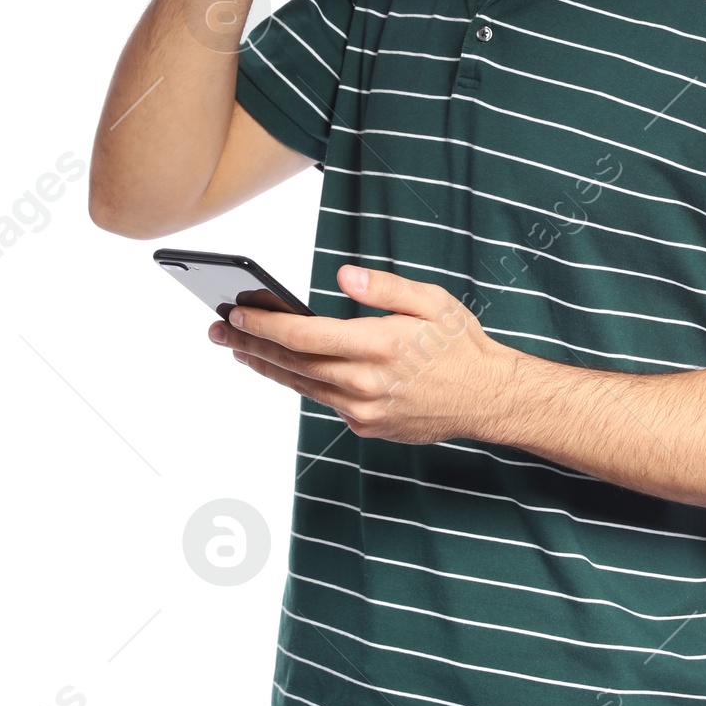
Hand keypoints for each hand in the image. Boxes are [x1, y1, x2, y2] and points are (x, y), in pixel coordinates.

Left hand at [208, 265, 521, 443]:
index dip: (264, 326)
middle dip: (249, 345)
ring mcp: (365, 411)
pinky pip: (326, 402)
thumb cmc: (461, 346)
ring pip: (302, 387)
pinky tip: (287, 369)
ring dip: (266, 367)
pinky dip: (304, 384)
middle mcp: (366, 383)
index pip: (304, 337)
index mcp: (379, 346)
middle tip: (217, 331)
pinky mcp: (368, 427)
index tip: (236, 314)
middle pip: (292, 364)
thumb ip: (384, 288)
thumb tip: (343, 277)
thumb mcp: (432, 301)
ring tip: (239, 350)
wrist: (488, 399)